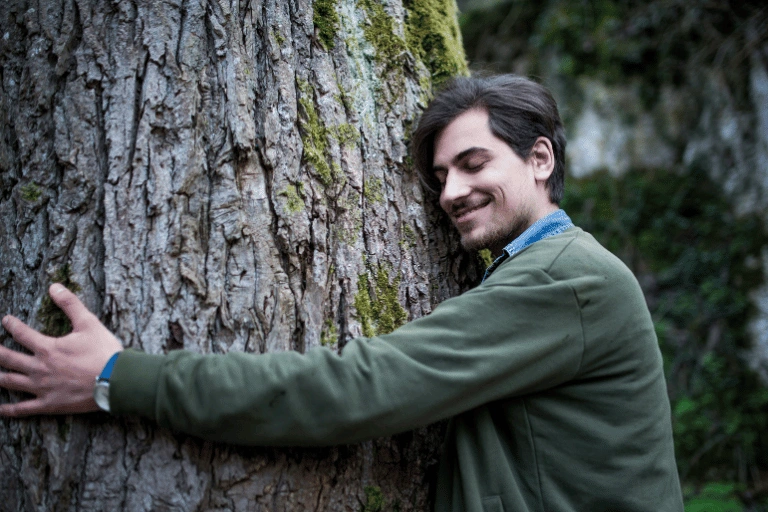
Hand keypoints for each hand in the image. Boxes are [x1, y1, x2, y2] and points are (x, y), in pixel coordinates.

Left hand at [0, 284, 122, 415]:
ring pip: (9, 382)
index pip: (22, 333)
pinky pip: (22, 409)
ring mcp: (42, 388)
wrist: (116, 381)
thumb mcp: (89, 323)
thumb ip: (70, 304)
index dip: (11, 325)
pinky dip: (8, 410)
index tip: (6, 320)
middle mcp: (39, 368)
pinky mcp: (49, 405)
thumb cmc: (103, 352)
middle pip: (8, 359)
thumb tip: (54, 286)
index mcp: (48, 348)